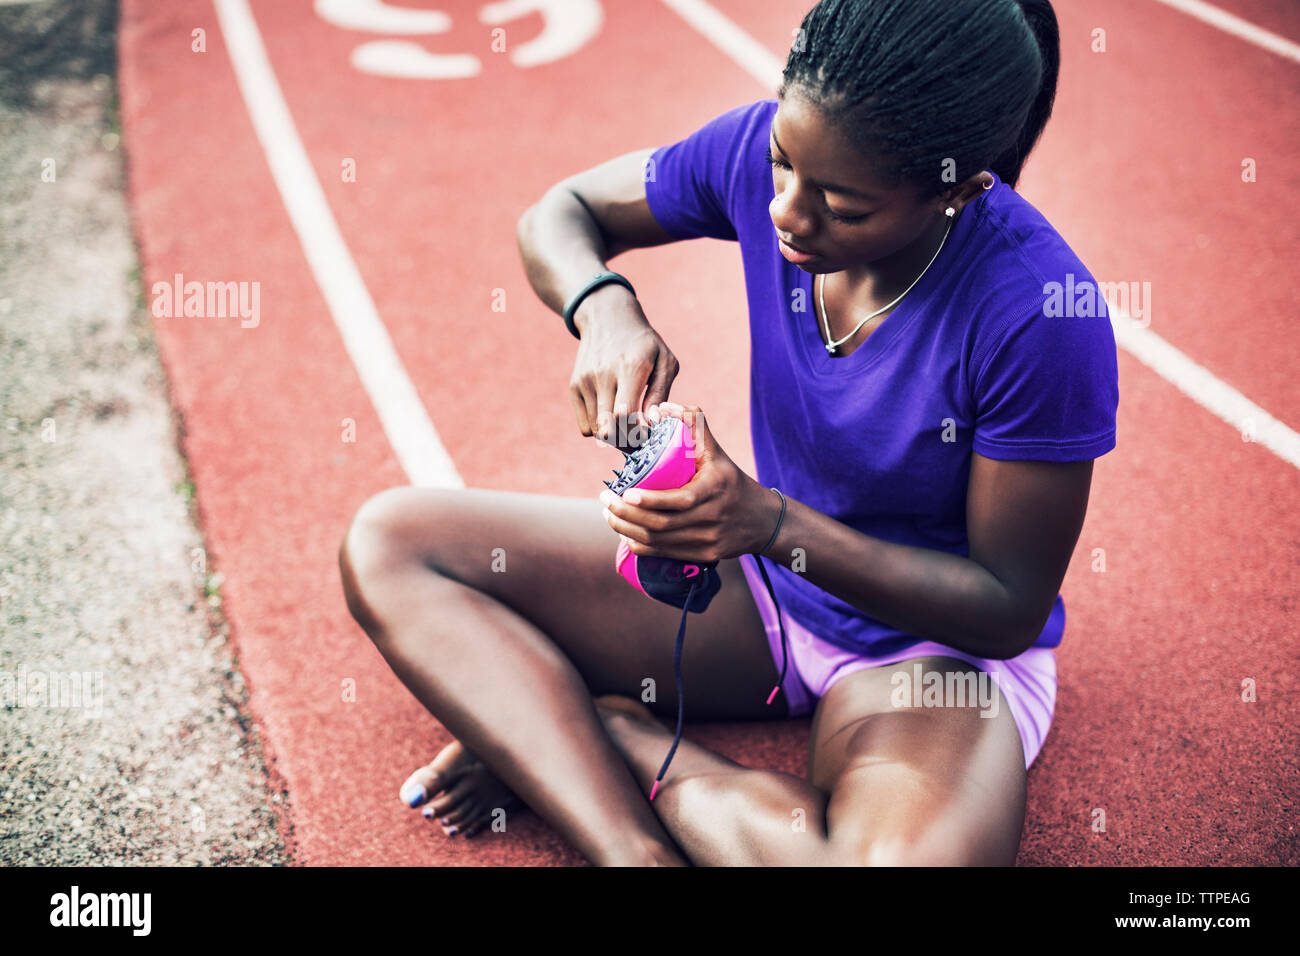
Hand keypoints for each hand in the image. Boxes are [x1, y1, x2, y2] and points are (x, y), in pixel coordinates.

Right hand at [568, 287, 679, 451]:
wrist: (607, 317)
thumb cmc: (644, 344)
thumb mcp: (664, 361)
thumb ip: (661, 393)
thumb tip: (652, 422)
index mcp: (630, 367)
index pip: (625, 413)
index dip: (637, 433)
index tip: (649, 436)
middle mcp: (603, 374)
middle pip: (609, 426)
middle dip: (627, 443)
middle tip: (640, 442)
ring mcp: (585, 381)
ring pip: (597, 430)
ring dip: (614, 438)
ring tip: (629, 430)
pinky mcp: (574, 387)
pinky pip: (585, 427)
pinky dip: (600, 430)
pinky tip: (612, 419)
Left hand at [597, 402, 778, 562]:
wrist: (761, 521)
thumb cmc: (732, 481)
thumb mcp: (717, 452)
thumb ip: (693, 425)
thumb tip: (663, 407)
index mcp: (714, 491)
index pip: (678, 501)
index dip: (648, 501)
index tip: (623, 492)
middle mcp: (711, 520)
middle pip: (660, 526)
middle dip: (625, 515)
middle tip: (605, 500)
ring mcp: (706, 543)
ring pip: (657, 543)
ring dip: (626, 530)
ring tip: (608, 514)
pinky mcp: (702, 557)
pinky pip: (663, 554)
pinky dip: (639, 545)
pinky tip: (624, 532)